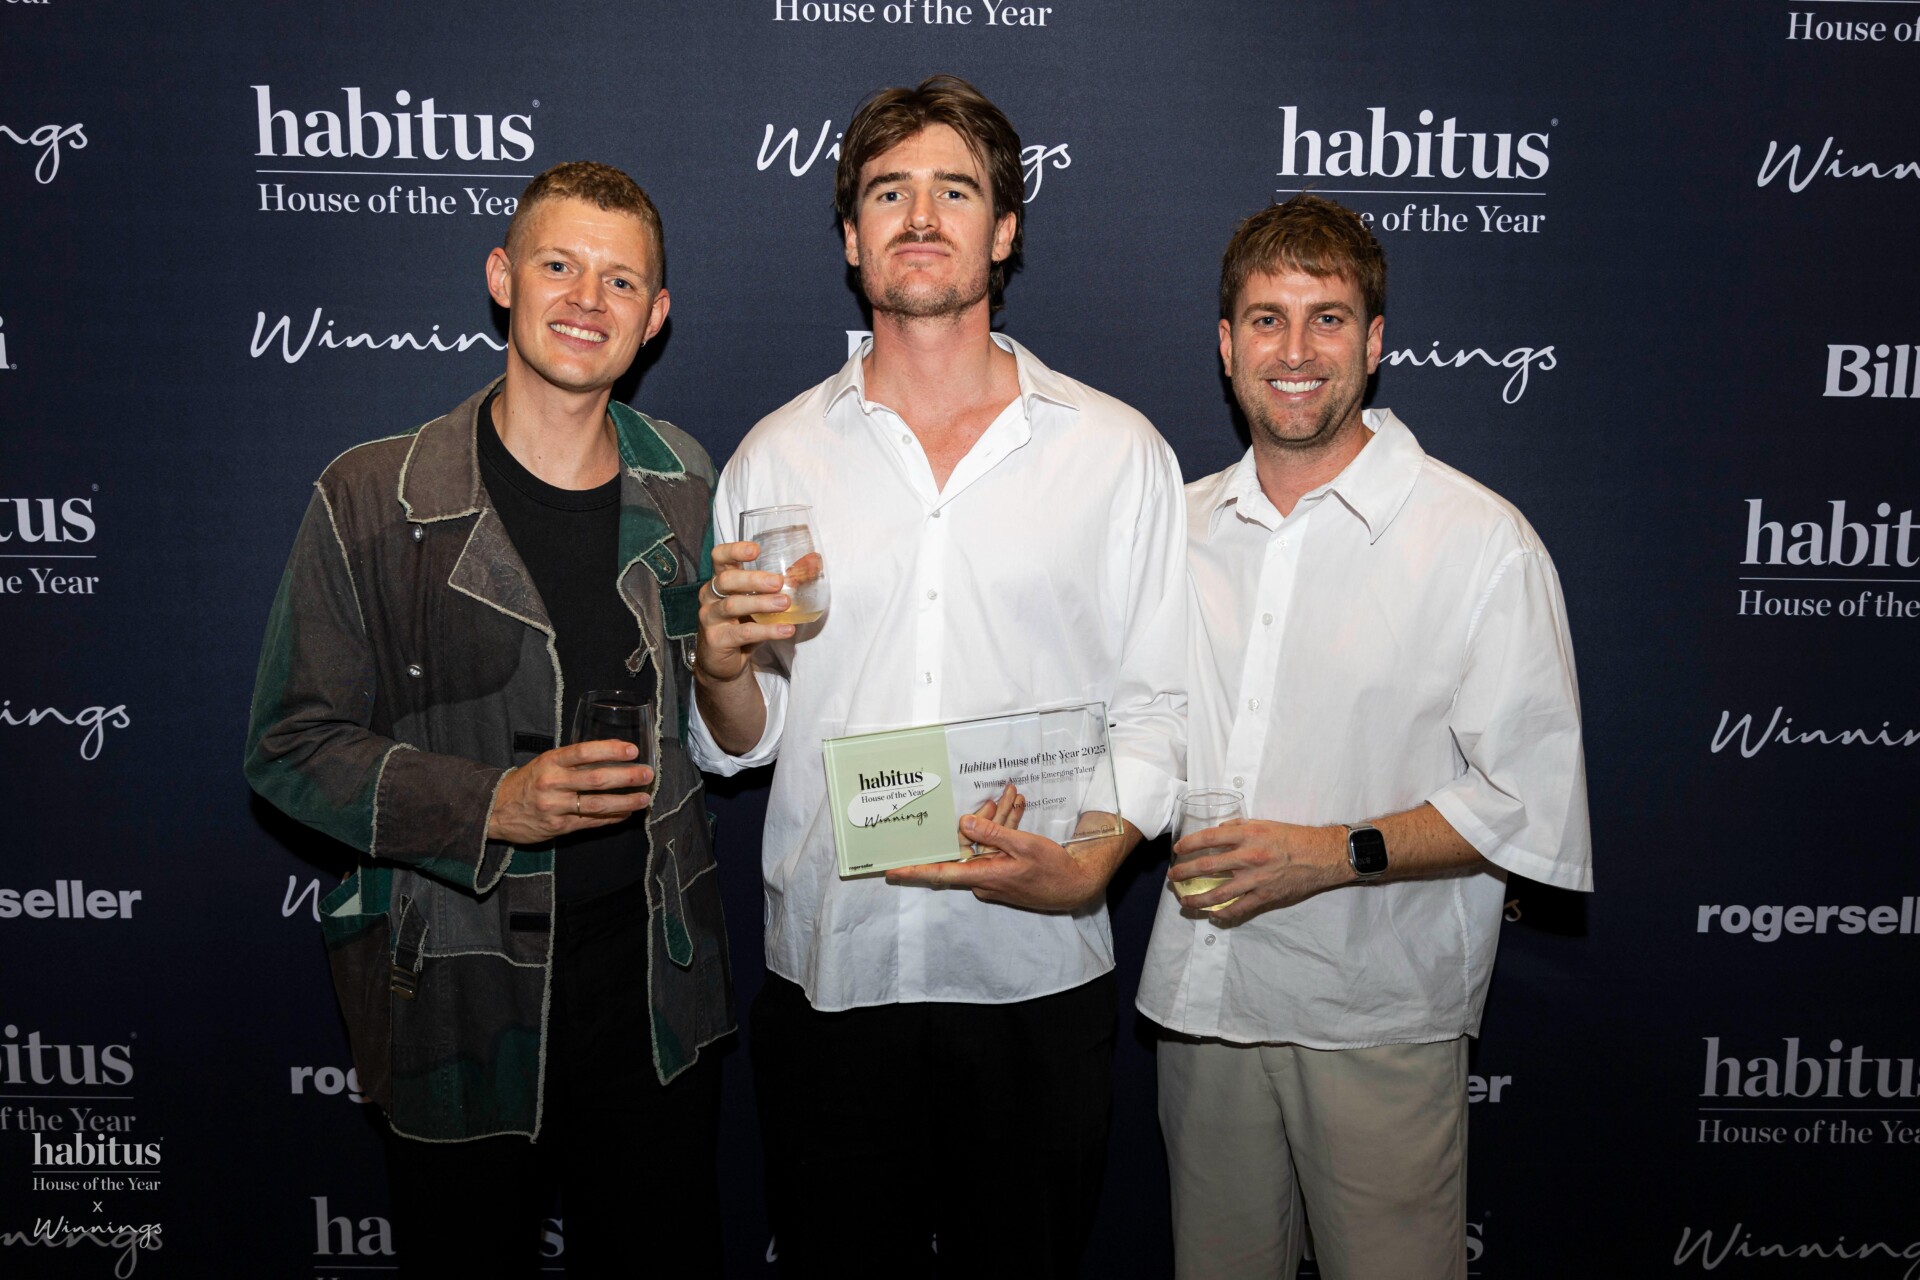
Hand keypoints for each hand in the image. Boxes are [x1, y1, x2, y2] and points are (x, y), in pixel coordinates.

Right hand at [486, 740, 652, 844]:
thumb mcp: (545, 763)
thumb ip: (573, 760)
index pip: (583, 752)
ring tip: (644, 799)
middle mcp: (553, 783)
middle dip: (626, 777)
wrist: (497, 809)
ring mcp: (555, 807)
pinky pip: (591, 822)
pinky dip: (611, 818)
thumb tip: (613, 754)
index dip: (610, 750)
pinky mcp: (558, 827)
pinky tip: (626, 814)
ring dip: (625, 802)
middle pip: (595, 779)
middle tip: (647, 774)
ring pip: (597, 805)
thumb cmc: (528, 781)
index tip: (632, 750)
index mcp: (550, 762)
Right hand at [695, 540, 793, 686]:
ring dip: (761, 603)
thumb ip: (783, 582)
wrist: (726, 662)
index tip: (756, 550)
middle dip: (753, 579)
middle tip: (778, 582)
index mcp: (721, 580)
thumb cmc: (744, 623)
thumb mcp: (760, 600)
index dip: (734, 550)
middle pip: (726, 580)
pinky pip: (743, 633)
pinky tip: (786, 630)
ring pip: (732, 606)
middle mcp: (710, 596)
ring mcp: (710, 618)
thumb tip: (814, 562)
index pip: (719, 557)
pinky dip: (767, 630)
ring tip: (784, 603)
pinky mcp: (717, 640)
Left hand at [886, 786, 1104, 912]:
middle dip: (979, 820)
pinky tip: (1016, 809)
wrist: (1076, 886)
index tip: (890, 871)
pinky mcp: (1003, 872)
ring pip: (985, 843)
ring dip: (998, 821)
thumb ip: (993, 834)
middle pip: (968, 846)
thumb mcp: (1023, 846)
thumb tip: (964, 823)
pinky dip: (1005, 830)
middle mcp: (983, 879)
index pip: (940, 874)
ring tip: (1012, 798)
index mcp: (983, 876)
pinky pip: (996, 848)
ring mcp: (993, 877)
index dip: (914, 871)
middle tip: (995, 799)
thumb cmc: (1052, 869)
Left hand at [1169, 820, 1350, 925]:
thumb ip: (1240, 826)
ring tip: (1185, 902)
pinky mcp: (1265, 896)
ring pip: (1218, 893)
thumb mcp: (1265, 824)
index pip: (1209, 838)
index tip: (1178, 850)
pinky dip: (1223, 914)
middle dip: (1185, 873)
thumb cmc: (1293, 837)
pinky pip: (1238, 909)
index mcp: (1248, 835)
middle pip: (1207, 867)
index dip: (1189, 845)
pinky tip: (1212, 914)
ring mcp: (1256, 879)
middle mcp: (1249, 857)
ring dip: (1197, 899)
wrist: (1321, 856)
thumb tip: (1219, 831)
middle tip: (1173, 877)